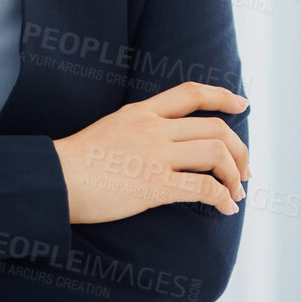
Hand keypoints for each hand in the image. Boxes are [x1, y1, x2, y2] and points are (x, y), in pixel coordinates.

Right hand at [52, 82, 250, 222]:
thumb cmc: (77, 162)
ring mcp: (156, 156)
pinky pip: (204, 187)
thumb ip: (140, 128)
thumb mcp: (111, 127)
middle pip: (215, 128)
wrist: (55, 179)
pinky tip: (226, 208)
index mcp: (142, 112)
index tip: (242, 105)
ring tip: (237, 192)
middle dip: (239, 150)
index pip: (191, 94)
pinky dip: (223, 197)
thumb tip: (164, 143)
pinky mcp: (155, 185)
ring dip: (235, 174)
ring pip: (216, 153)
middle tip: (245, 171)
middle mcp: (154, 128)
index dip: (223, 97)